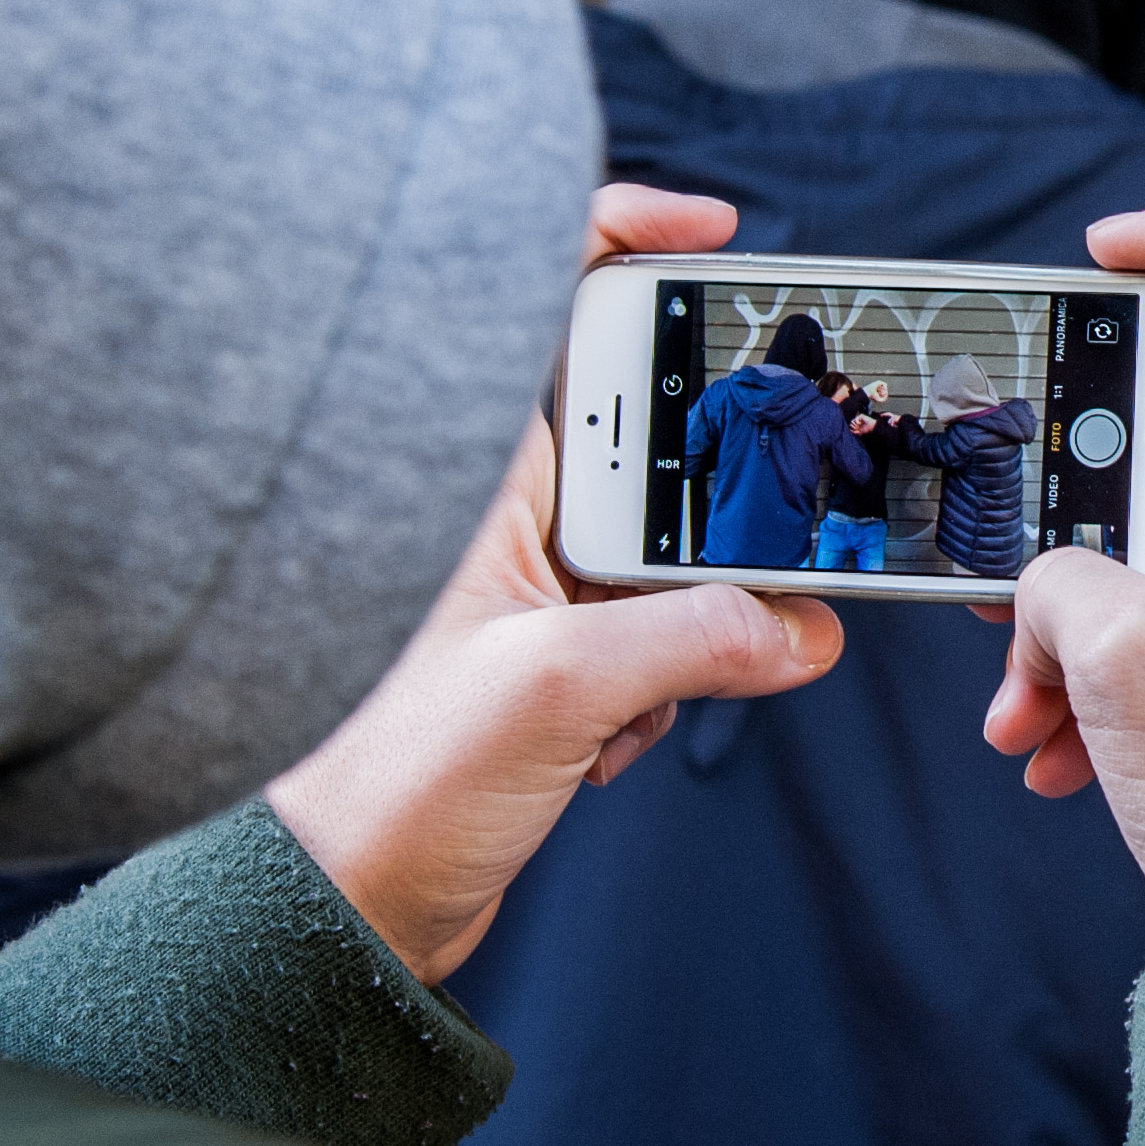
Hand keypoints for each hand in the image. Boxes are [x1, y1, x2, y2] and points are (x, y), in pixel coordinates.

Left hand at [266, 185, 845, 981]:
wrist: (340, 907)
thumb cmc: (390, 783)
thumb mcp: (560, 690)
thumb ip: (696, 638)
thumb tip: (803, 623)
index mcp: (484, 475)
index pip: (550, 305)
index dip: (626, 239)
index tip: (720, 237)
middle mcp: (509, 515)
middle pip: (656, 440)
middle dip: (717, 515)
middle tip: (748, 563)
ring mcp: (535, 587)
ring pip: (677, 557)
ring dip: (689, 632)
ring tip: (623, 708)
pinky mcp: (557, 661)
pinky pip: (664, 640)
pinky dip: (665, 693)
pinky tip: (600, 752)